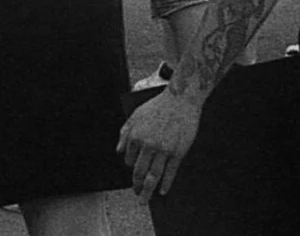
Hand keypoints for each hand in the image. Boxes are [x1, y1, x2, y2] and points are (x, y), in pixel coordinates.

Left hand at [117, 86, 203, 201]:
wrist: (180, 99)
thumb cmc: (158, 106)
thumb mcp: (136, 115)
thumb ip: (125, 133)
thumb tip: (119, 151)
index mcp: (136, 136)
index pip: (129, 160)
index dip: (131, 168)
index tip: (135, 173)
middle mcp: (148, 144)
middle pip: (139, 172)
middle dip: (136, 186)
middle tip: (137, 194)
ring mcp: (163, 150)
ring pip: (153, 176)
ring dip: (147, 191)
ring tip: (145, 199)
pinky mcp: (178, 152)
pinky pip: (170, 172)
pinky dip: (165, 184)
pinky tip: (162, 191)